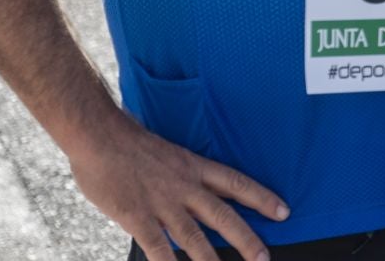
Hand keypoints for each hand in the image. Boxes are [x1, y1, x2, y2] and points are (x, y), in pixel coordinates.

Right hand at [68, 111, 287, 260]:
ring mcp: (162, 203)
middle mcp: (185, 186)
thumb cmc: (131, 144)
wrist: (101, 135)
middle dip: (246, 238)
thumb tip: (192, 196)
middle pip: (223, 215)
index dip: (262, 198)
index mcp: (195, 167)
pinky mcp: (137, 216)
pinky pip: (156, 245)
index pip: (237, 184)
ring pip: (194, 236)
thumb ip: (182, 177)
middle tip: (264, 258)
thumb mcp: (170, 155)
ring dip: (211, 259)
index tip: (283, 212)